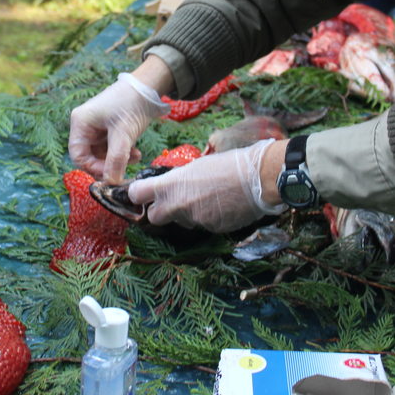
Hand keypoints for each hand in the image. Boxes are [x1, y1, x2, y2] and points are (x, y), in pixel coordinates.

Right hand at [68, 73, 169, 183]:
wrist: (148, 86)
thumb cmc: (132, 103)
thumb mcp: (124, 133)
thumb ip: (116, 159)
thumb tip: (111, 183)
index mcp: (81, 122)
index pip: (78, 155)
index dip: (92, 168)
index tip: (110, 175)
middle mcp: (85, 125)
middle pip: (89, 156)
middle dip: (107, 164)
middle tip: (124, 170)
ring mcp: (96, 126)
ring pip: (102, 154)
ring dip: (118, 159)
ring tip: (135, 157)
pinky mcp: (108, 128)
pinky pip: (110, 148)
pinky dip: (122, 153)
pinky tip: (136, 153)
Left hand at [128, 138, 285, 232]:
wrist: (257, 179)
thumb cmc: (227, 165)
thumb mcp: (196, 166)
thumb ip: (178, 179)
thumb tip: (171, 185)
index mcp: (171, 185)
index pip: (137, 195)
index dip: (137, 195)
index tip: (141, 195)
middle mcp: (178, 205)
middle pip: (154, 217)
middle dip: (160, 211)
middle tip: (173, 201)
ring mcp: (194, 219)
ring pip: (181, 221)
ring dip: (188, 213)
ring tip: (208, 198)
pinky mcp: (210, 229)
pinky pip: (202, 225)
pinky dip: (207, 218)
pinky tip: (221, 206)